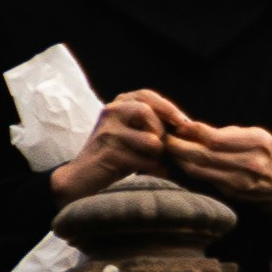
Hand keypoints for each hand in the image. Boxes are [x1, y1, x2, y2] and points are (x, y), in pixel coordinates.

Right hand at [48, 85, 186, 202]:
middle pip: (148, 113)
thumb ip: (153, 122)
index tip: (184, 123)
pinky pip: (145, 160)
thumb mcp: (133, 131)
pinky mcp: (108, 153)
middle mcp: (110, 112)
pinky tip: (149, 171)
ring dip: (158, 154)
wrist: (83, 176)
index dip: (168, 108)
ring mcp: (107, 132)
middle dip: (161, 133)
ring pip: (151, 140)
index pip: (147, 95)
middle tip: (160, 147)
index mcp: (118, 104)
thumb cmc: (118, 153)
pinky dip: (153, 168)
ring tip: (151, 159)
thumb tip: (188, 124)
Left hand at [155, 109, 271, 213]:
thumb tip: (186, 128)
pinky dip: (189, 168)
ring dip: (180, 158)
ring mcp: (242, 181)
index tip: (178, 126)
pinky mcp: (232, 193)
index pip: (216, 138)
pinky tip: (183, 160)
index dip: (193, 132)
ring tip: (170, 148)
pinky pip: (203, 178)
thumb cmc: (261, 152)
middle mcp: (251, 163)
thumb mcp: (251, 135)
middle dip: (179, 146)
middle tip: (164, 138)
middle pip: (204, 155)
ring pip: (199, 169)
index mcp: (258, 142)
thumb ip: (223, 133)